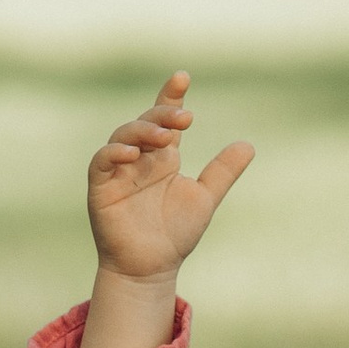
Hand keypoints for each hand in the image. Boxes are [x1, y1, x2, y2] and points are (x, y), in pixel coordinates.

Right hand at [87, 71, 253, 286]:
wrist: (151, 269)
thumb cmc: (174, 235)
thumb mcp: (205, 199)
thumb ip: (222, 173)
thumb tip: (248, 145)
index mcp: (162, 158)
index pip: (165, 119)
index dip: (170, 96)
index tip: (182, 78)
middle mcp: (139, 159)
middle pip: (146, 122)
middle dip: (163, 114)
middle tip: (185, 118)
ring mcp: (118, 171)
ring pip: (122, 135)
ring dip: (143, 131)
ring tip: (165, 137)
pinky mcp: (100, 187)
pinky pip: (101, 161)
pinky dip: (114, 152)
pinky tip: (132, 153)